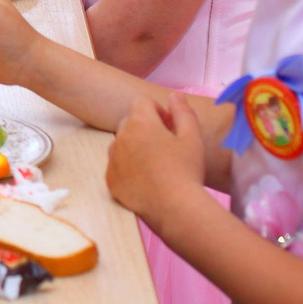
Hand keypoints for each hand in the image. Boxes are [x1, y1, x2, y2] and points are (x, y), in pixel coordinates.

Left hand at [106, 92, 212, 229]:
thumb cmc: (186, 170)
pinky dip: (128, 169)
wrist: (175, 208)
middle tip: (166, 147)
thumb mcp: (192, 137)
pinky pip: (117, 166)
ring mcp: (112, 159)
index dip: (158, 111)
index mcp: (140, 122)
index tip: (170, 127)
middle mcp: (120, 137)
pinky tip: (147, 181)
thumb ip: (182, 111)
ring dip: (135, 148)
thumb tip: (174, 95)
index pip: (142, 102)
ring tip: (157, 166)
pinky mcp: (110, 179)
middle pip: (130, 122)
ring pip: (122, 144)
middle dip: (146, 128)